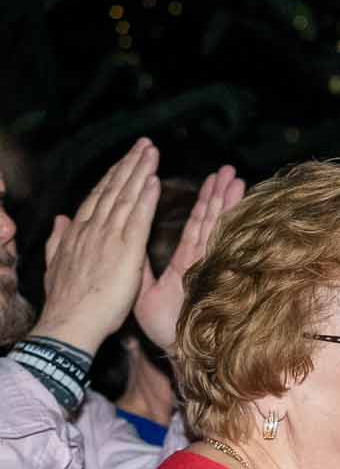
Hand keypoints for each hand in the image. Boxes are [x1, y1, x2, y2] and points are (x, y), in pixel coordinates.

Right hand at [32, 140, 159, 352]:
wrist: (70, 323)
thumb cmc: (67, 301)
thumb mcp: (57, 266)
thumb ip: (59, 240)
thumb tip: (60, 220)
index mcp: (78, 234)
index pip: (98, 198)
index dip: (113, 177)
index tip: (125, 160)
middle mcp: (92, 230)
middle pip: (113, 190)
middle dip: (128, 165)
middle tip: (144, 144)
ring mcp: (107, 238)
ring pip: (125, 198)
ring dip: (139, 172)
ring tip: (151, 152)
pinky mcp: (124, 251)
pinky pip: (137, 219)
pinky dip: (145, 198)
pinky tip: (154, 180)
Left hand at [132, 164, 241, 353]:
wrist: (175, 351)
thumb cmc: (164, 328)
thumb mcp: (142, 292)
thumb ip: (139, 268)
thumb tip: (128, 246)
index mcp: (185, 263)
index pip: (195, 225)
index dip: (204, 203)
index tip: (213, 180)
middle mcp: (200, 261)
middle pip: (211, 220)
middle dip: (221, 194)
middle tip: (230, 170)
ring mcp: (209, 267)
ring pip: (217, 227)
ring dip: (227, 202)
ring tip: (237, 178)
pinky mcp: (210, 272)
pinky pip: (217, 243)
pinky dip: (227, 223)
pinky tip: (239, 205)